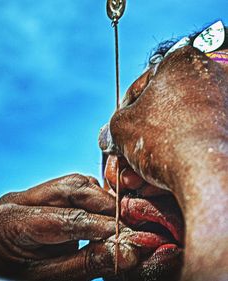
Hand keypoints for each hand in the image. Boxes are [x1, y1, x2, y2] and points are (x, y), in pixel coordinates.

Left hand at [0, 174, 138, 280]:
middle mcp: (18, 200)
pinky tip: (102, 216)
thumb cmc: (23, 279)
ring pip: (76, 183)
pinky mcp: (41, 194)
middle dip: (105, 205)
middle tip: (127, 226)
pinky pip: (74, 188)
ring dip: (101, 201)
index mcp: (10, 223)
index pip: (67, 219)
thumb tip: (129, 249)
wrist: (7, 274)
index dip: (103, 226)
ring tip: (117, 223)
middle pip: (72, 188)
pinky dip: (93, 200)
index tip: (130, 236)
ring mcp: (29, 194)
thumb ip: (89, 262)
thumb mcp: (53, 278)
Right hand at [105, 46, 227, 280]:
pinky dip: (174, 159)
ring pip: (171, 130)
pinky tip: (164, 176)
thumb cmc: (170, 142)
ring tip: (142, 176)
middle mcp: (203, 75)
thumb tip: (108, 133)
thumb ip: (115, 124)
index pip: (139, 87)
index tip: (117, 137)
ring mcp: (219, 100)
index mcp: (178, 60)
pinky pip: (190, 144)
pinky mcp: (227, 129)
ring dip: (151, 153)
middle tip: (126, 162)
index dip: (123, 114)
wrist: (216, 176)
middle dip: (137, 139)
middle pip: (156, 111)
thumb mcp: (127, 128)